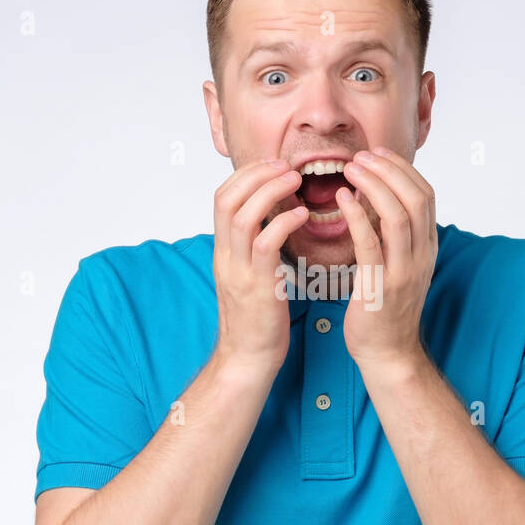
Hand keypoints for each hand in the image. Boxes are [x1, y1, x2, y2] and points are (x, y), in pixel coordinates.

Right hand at [212, 157, 307, 374]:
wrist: (248, 359)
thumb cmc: (257, 321)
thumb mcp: (250, 277)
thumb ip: (255, 249)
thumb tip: (273, 223)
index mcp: (224, 252)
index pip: (222, 198)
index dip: (246, 175)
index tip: (272, 164)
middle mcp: (226, 256)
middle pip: (226, 198)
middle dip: (255, 174)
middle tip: (285, 164)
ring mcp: (239, 270)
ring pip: (242, 215)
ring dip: (269, 190)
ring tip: (294, 179)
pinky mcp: (257, 286)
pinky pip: (265, 243)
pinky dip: (283, 221)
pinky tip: (303, 215)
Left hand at [335, 146, 437, 373]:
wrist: (388, 353)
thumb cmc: (385, 309)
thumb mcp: (399, 265)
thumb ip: (395, 236)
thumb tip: (379, 201)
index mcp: (427, 247)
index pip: (425, 194)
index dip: (402, 169)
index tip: (378, 153)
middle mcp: (421, 255)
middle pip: (415, 197)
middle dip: (389, 169)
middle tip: (361, 156)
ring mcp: (404, 271)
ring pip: (398, 215)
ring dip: (374, 185)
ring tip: (351, 169)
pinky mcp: (380, 286)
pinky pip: (371, 243)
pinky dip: (358, 215)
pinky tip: (342, 199)